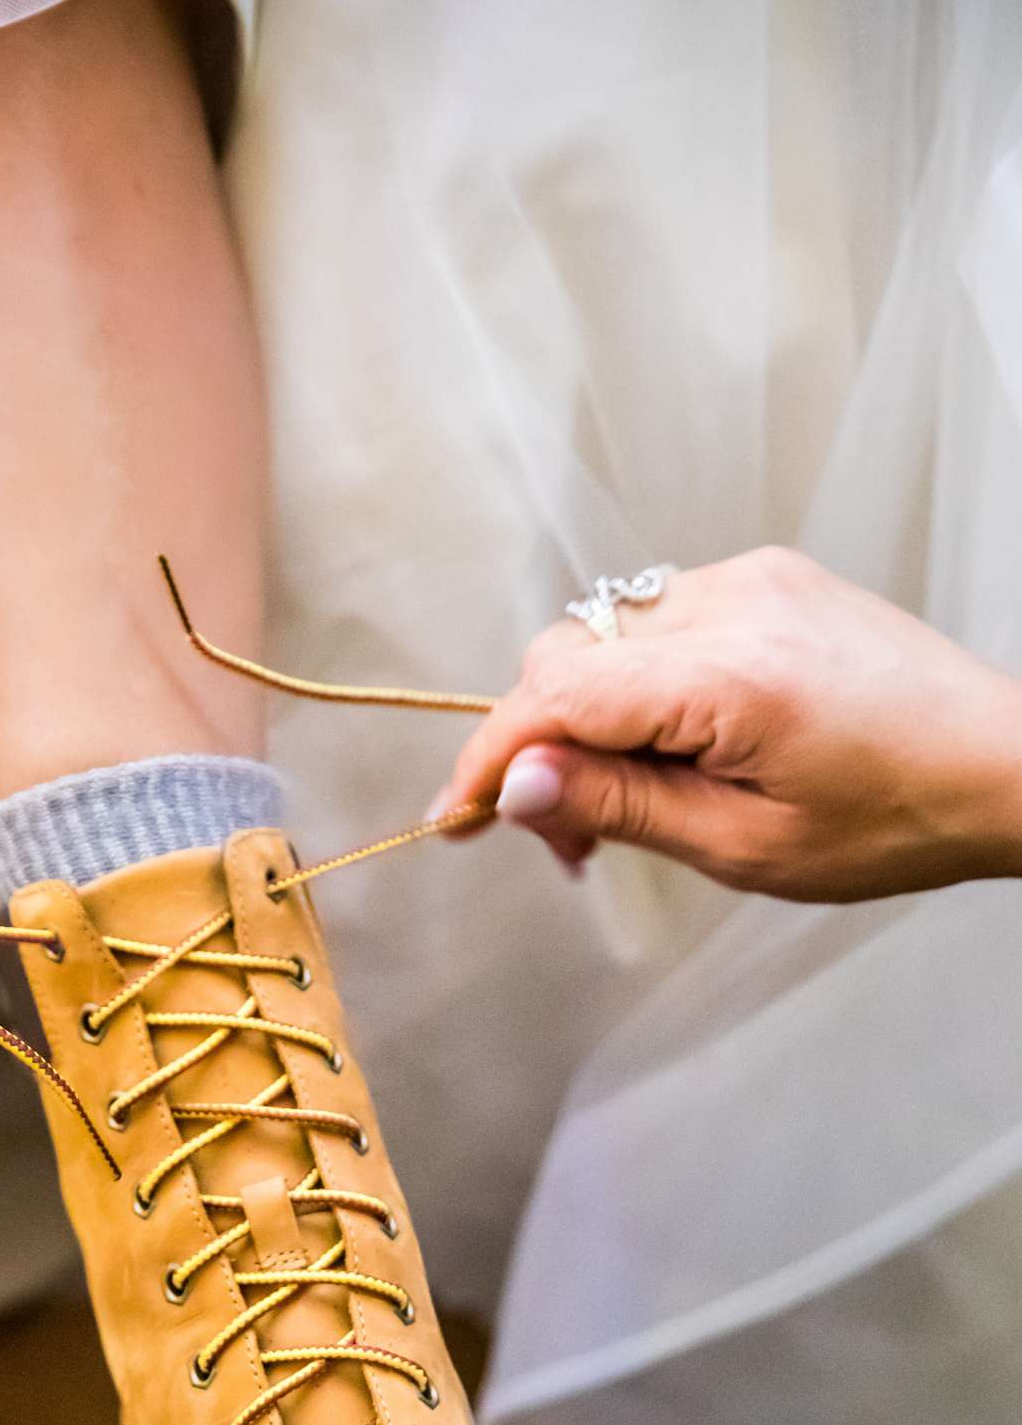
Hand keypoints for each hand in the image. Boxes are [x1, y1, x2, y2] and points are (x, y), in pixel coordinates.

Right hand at [433, 548, 1021, 901]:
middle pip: (567, 654)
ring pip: (604, 635)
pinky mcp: (766, 578)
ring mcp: (750, 578)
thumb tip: (515, 786)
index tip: (457, 820)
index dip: (492, 757)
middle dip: (539, 743)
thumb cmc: (891, 819)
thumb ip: (620, 807)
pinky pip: (656, 621)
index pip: (558, 694)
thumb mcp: (744, 846)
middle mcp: (732, 602)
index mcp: (729, 674)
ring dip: (586, 714)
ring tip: (624, 798)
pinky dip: (637, 684)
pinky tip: (669, 744)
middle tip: (566, 839)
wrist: (1000, 764)